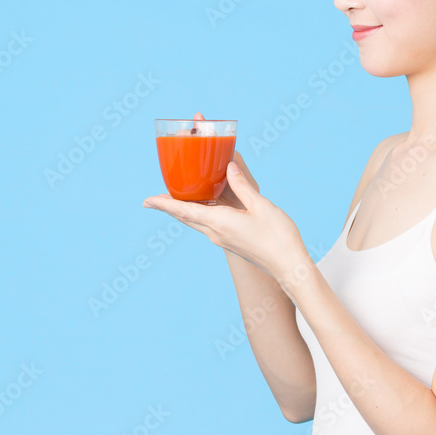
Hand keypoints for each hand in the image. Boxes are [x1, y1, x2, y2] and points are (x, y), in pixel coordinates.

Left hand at [143, 112, 306, 281]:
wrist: (289, 267)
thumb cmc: (278, 237)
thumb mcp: (261, 205)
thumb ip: (242, 185)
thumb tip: (228, 167)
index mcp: (219, 223)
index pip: (184, 211)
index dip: (164, 204)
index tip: (146, 201)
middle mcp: (215, 232)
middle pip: (185, 216)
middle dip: (169, 205)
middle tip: (153, 197)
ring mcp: (222, 238)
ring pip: (195, 221)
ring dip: (183, 209)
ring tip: (175, 196)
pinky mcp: (230, 240)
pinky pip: (207, 224)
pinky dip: (198, 212)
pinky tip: (203, 204)